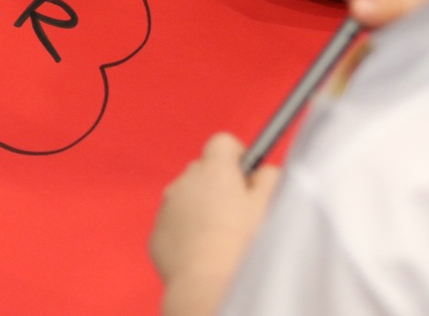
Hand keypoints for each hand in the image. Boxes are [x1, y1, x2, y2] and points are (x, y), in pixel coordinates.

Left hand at [150, 134, 279, 315]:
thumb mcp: (271, 205)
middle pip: (203, 170)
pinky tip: (205, 254)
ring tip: (223, 239)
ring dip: (203, 209)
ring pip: (187, 198)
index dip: (239, 157)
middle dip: (220, 184)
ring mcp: (167, 208)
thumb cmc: (244, 246)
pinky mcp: (158, 235)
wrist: (207, 286)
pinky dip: (188, 232)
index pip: (222, 143)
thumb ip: (269, 178)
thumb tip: (262, 171)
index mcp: (213, 170)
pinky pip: (175, 224)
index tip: (249, 178)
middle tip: (240, 213)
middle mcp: (184, 182)